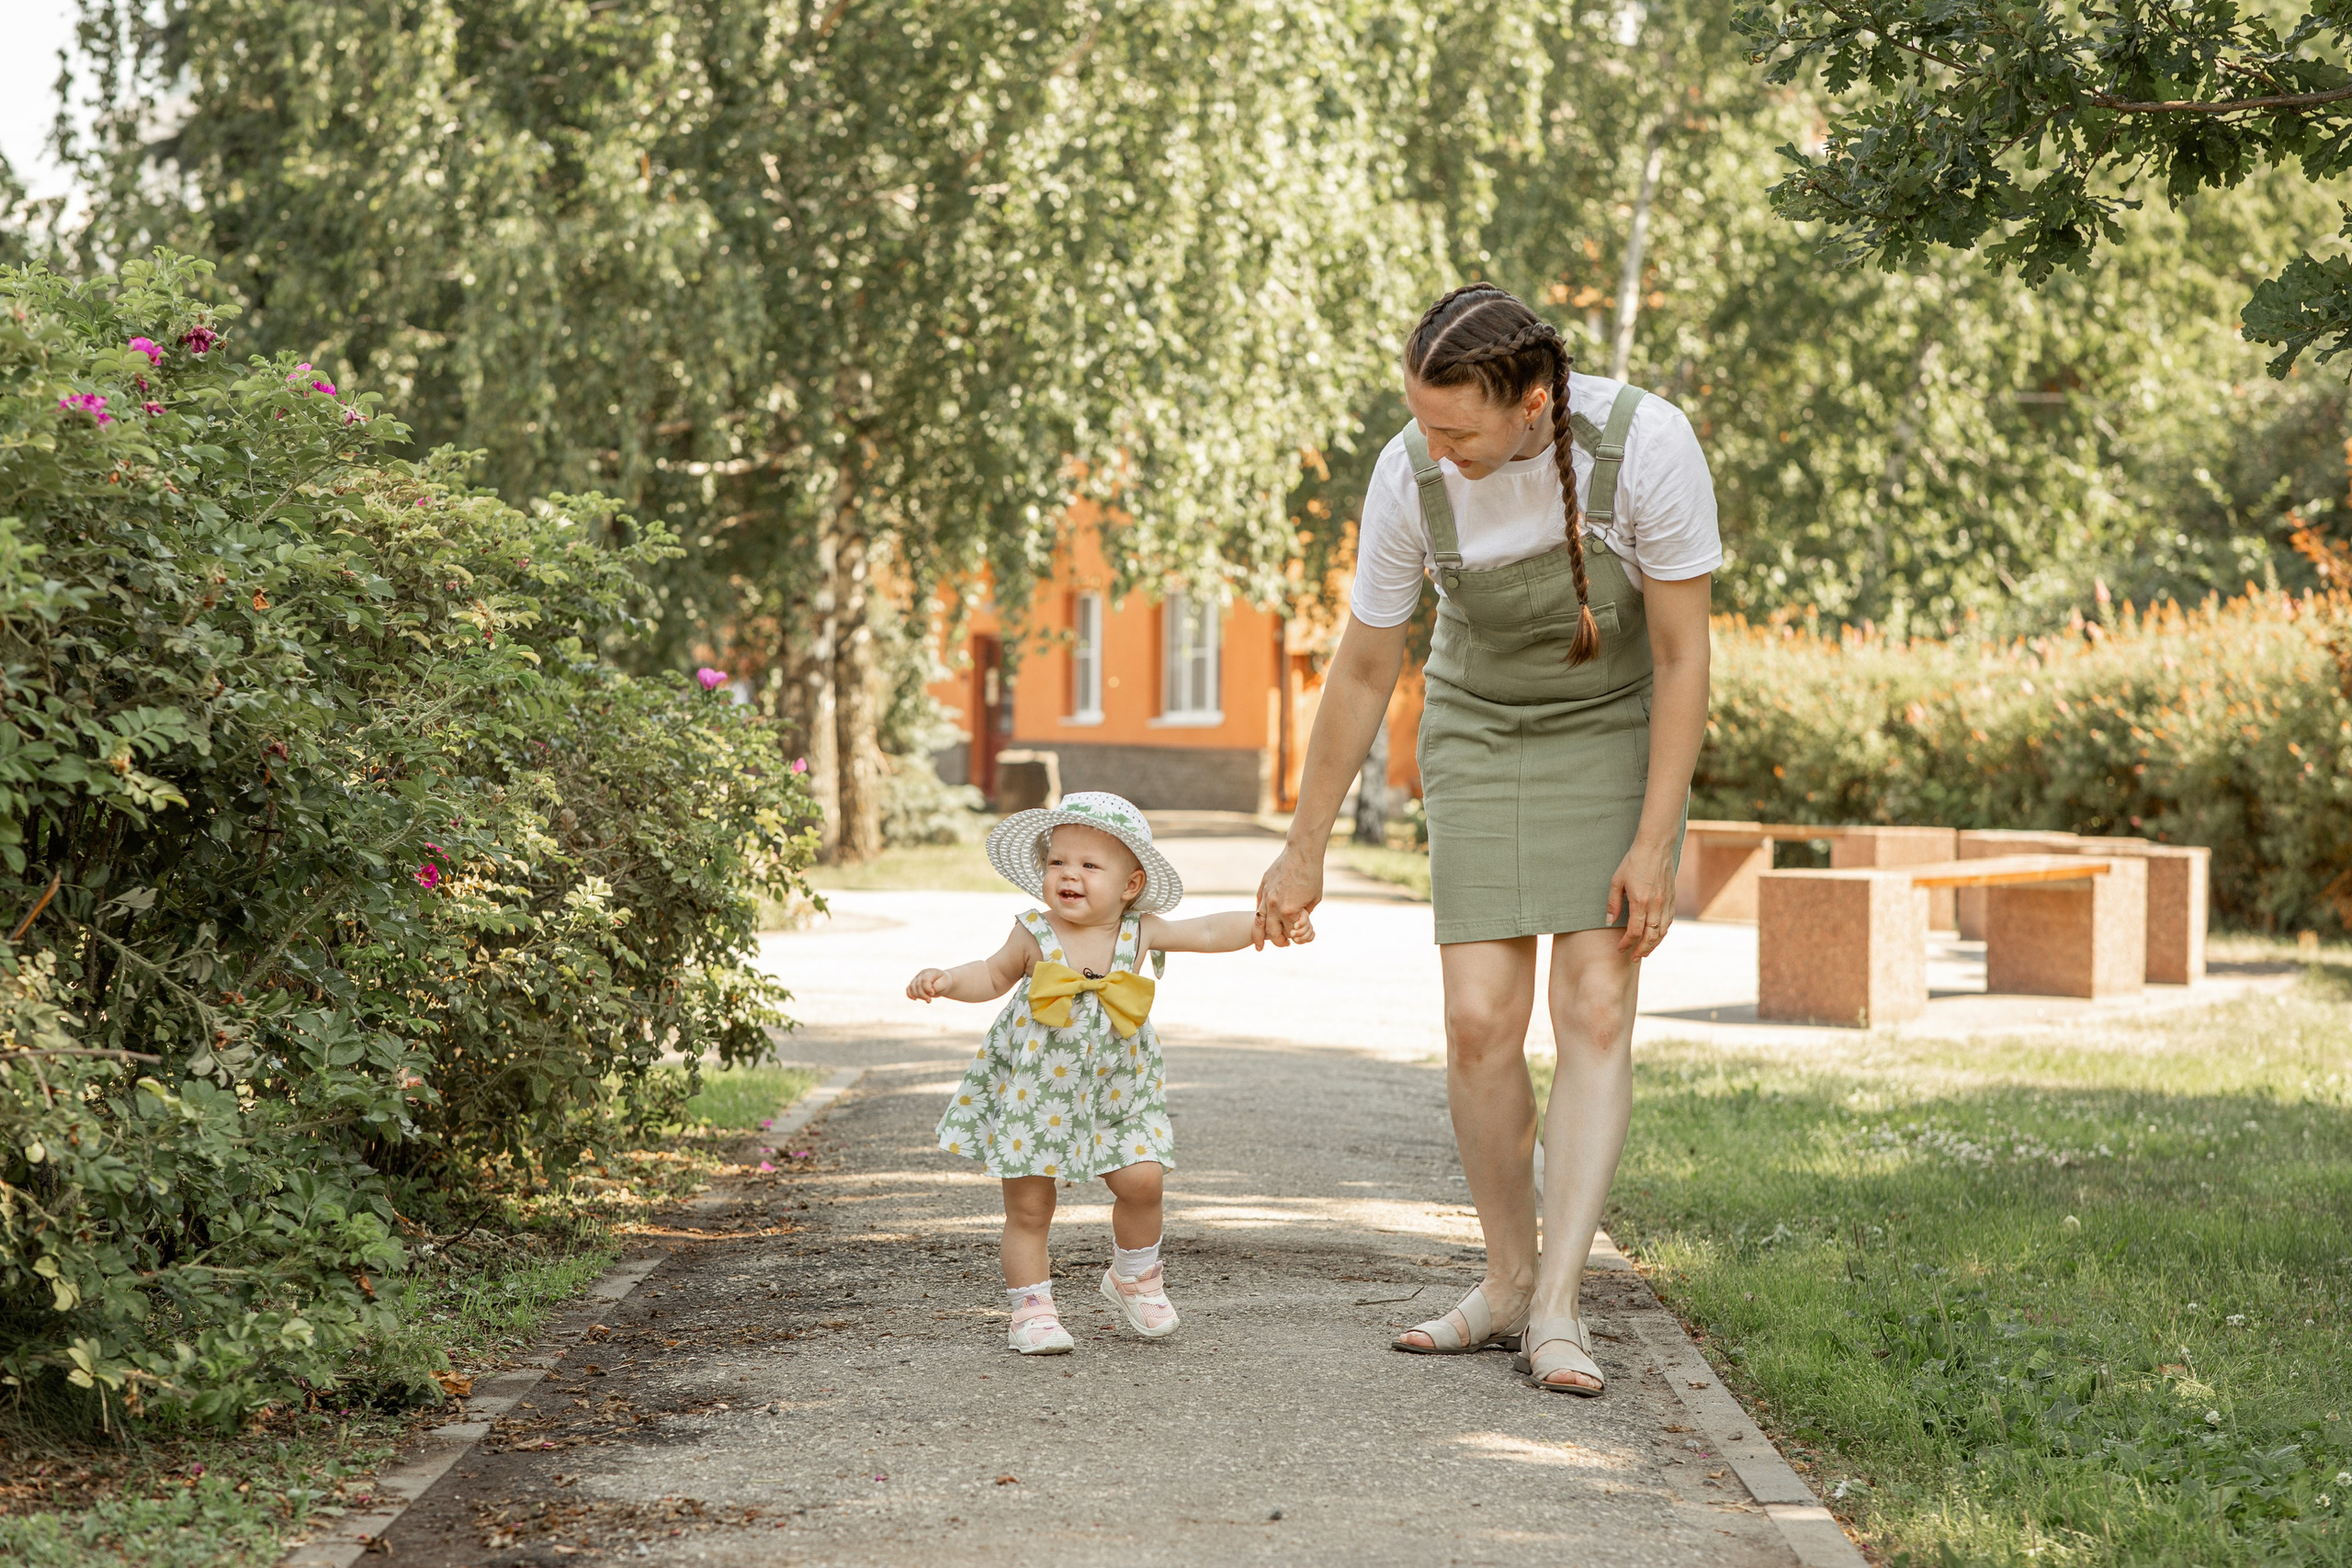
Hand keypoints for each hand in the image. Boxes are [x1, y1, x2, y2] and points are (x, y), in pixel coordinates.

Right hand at [907, 968, 950, 1001]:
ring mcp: (917, 978)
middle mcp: (922, 974)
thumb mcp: (945, 983)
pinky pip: (908, 989)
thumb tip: (929, 991)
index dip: (927, 989)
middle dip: (923, 995)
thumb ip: (937, 986)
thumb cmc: (944, 982)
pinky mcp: (914, 984)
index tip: (932, 993)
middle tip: (929, 1000)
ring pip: (911, 988)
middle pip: (917, 985)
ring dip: (918, 996)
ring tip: (926, 1000)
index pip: (924, 980)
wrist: (943, 982)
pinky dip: (910, 995)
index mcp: (930, 972)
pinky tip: (915, 999)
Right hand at [1253, 841, 1322, 947]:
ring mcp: (1266, 896)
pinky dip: (1260, 916)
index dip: (1298, 935)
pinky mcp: (1263, 887)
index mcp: (1290, 911)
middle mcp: (1275, 906)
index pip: (1291, 931)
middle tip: (1284, 944)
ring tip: (1259, 945)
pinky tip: (1261, 921)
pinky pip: (1258, 905)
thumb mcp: (1314, 899)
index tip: (1300, 936)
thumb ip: (1304, 913)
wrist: (1301, 852)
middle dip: (1279, 941)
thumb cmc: (1312, 875)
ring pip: (1259, 922)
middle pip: (1273, 932)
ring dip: (1259, 936)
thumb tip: (1298, 921)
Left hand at [1606, 837, 1677, 958]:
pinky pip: (1669, 921)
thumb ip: (1613, 903)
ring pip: (1663, 931)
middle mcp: (1656, 905)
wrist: (1656, 846)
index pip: (1634, 931)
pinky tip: (1657, 936)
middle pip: (1651, 936)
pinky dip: (1663, 932)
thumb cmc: (1633, 861)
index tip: (1620, 949)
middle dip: (1642, 950)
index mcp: (1640, 902)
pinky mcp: (1672, 898)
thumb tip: (1609, 922)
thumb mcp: (1617, 881)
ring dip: (1654, 944)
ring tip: (1645, 952)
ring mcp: (1666, 902)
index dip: (1627, 943)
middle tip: (1634, 958)